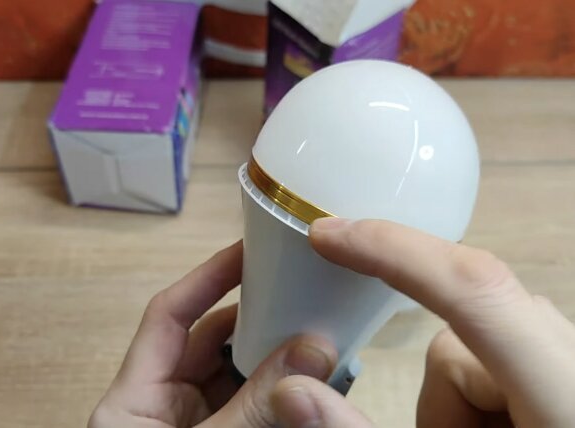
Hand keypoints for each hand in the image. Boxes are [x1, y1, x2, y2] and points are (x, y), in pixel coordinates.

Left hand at [88, 241, 337, 427]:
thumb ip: (256, 406)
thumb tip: (314, 348)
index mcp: (134, 401)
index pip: (169, 317)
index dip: (207, 278)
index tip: (247, 252)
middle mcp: (164, 407)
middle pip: (212, 342)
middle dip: (257, 319)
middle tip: (299, 294)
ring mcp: (196, 425)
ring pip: (240, 374)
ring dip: (277, 356)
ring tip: (317, 332)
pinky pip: (255, 404)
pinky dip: (283, 391)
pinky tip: (316, 378)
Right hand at [270, 218, 574, 427]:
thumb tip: (290, 390)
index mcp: (566, 394)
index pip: (475, 289)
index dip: (394, 250)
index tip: (326, 235)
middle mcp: (573, 359)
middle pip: (465, 336)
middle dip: (438, 401)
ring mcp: (565, 355)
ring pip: (473, 350)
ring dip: (458, 405)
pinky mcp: (556, 361)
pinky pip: (494, 358)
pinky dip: (478, 399)